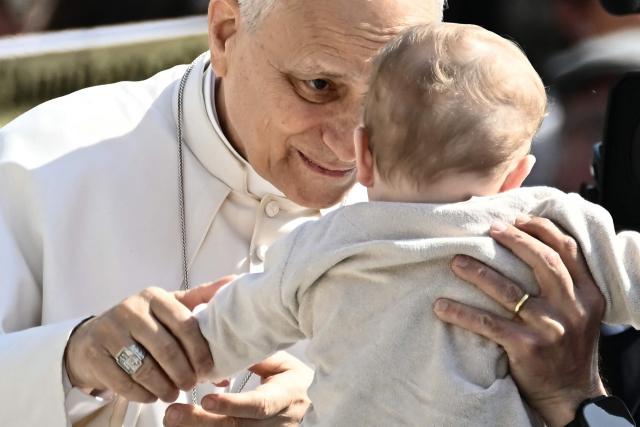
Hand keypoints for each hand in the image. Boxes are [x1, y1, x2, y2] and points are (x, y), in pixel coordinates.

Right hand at [64, 277, 233, 401]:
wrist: (91, 338)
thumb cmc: (140, 324)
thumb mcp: (167, 307)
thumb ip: (200, 298)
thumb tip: (233, 281)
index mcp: (154, 297)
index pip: (185, 325)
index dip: (200, 351)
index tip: (209, 369)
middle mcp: (131, 309)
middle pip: (166, 349)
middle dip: (184, 373)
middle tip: (191, 385)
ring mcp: (109, 331)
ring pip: (145, 368)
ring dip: (164, 387)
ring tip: (173, 393)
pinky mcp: (95, 354)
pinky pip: (124, 382)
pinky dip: (143, 394)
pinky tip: (151, 396)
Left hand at [163, 351, 312, 426]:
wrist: (312, 409)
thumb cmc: (295, 382)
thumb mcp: (285, 366)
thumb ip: (259, 358)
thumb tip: (228, 347)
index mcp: (284, 398)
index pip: (258, 406)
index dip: (232, 404)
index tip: (206, 398)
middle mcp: (275, 424)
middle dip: (201, 421)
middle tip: (172, 412)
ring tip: (170, 419)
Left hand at [433, 216, 605, 426]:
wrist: (571, 395)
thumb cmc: (567, 346)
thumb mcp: (579, 312)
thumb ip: (564, 283)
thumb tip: (527, 242)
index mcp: (588, 295)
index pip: (568, 250)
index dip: (541, 229)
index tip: (516, 218)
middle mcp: (572, 308)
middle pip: (542, 262)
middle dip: (514, 240)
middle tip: (488, 230)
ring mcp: (550, 328)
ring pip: (509, 291)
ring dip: (478, 272)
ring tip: (456, 261)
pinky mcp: (527, 347)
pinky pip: (488, 324)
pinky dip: (462, 313)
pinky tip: (441, 306)